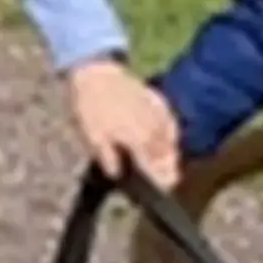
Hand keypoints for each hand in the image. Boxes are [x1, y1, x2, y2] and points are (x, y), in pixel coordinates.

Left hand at [61, 54, 178, 188]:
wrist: (96, 73)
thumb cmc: (91, 108)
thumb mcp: (93, 138)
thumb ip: (108, 159)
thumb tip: (117, 175)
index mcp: (139, 140)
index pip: (156, 166)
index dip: (162, 180)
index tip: (166, 189)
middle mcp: (153, 128)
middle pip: (168, 154)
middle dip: (169, 167)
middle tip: (170, 179)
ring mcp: (157, 112)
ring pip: (171, 137)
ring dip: (171, 150)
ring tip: (170, 159)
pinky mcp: (156, 99)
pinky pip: (169, 119)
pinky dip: (170, 129)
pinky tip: (166, 133)